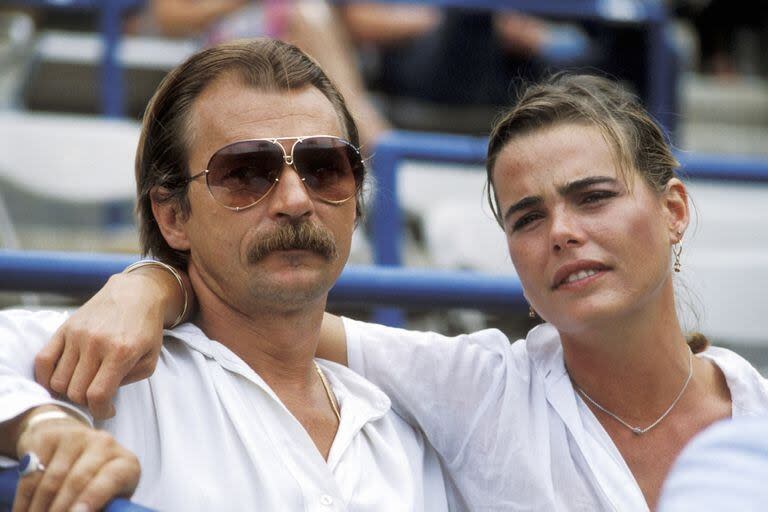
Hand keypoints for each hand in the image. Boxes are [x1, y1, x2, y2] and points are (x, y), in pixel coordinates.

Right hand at [14, 413, 139, 511]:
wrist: (74, 443)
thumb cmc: (95, 479)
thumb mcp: (108, 495)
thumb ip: (103, 505)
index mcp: (126, 463)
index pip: (111, 479)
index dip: (92, 498)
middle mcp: (105, 444)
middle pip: (78, 480)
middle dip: (60, 509)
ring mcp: (77, 436)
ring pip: (53, 479)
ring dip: (40, 506)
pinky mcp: (50, 437)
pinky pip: (33, 471)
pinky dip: (25, 496)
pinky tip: (24, 510)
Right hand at [34, 272, 168, 418]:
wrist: (136, 294)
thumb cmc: (146, 329)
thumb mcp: (151, 358)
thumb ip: (129, 380)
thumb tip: (104, 397)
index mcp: (121, 352)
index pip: (97, 395)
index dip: (100, 411)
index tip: (106, 411)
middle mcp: (95, 344)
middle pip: (75, 391)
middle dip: (85, 402)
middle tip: (96, 397)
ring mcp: (77, 335)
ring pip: (57, 380)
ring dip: (68, 391)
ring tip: (82, 386)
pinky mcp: (65, 328)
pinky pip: (42, 360)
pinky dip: (45, 377)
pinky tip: (58, 380)